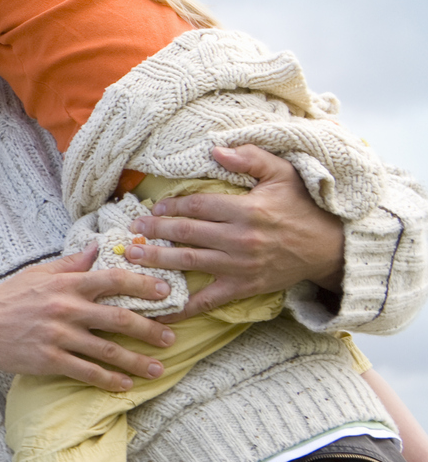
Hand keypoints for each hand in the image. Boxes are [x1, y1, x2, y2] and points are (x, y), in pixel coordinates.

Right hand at [0, 246, 176, 389]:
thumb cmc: (7, 297)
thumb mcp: (38, 273)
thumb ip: (71, 263)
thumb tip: (99, 247)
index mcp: (65, 284)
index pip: (113, 279)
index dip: (143, 286)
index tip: (165, 293)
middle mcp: (65, 309)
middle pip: (119, 318)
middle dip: (150, 329)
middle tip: (171, 338)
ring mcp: (57, 337)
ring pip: (107, 350)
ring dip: (136, 361)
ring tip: (157, 369)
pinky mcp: (47, 360)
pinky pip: (85, 371)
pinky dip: (107, 379)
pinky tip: (124, 385)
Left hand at [125, 144, 343, 316]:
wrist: (329, 247)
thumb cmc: (303, 207)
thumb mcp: (283, 174)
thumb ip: (250, 158)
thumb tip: (215, 149)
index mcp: (246, 210)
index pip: (197, 206)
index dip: (172, 205)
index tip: (155, 207)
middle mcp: (239, 239)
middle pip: (186, 233)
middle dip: (155, 231)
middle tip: (132, 230)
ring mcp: (239, 266)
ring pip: (188, 262)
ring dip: (156, 260)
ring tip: (131, 257)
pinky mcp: (242, 288)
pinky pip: (205, 301)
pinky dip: (179, 309)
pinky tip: (157, 312)